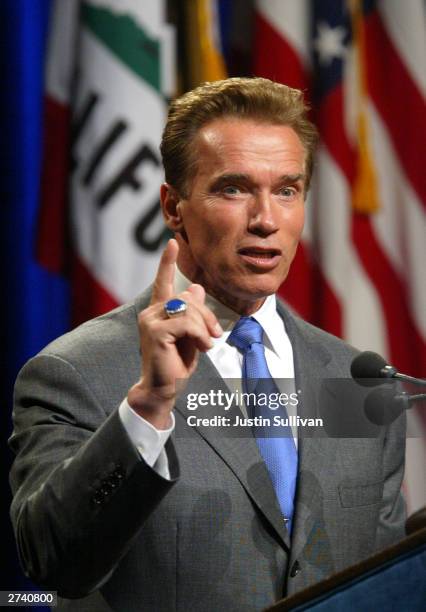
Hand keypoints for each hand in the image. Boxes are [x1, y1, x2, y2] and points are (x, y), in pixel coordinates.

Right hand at [127, 239, 222, 428]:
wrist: (164, 388)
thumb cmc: (176, 363)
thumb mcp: (191, 334)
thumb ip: (193, 313)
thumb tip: (196, 287)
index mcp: (159, 311)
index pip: (162, 281)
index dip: (167, 261)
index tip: (172, 241)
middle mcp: (151, 312)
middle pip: (189, 298)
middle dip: (207, 316)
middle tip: (214, 336)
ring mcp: (150, 320)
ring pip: (190, 309)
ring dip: (205, 328)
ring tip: (207, 345)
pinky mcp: (155, 331)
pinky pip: (187, 323)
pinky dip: (201, 336)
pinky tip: (202, 349)